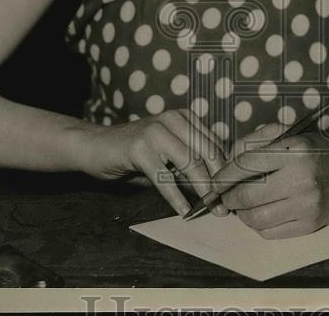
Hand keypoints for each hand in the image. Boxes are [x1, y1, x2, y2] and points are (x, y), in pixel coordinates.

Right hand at [77, 108, 228, 215]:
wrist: (95, 146)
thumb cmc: (136, 154)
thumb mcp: (168, 155)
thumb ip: (191, 163)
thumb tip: (220, 186)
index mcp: (185, 117)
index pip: (214, 144)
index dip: (225, 171)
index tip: (234, 193)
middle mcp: (173, 119)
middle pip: (206, 153)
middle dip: (218, 182)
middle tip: (225, 207)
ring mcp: (155, 131)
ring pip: (189, 163)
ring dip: (202, 190)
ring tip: (211, 210)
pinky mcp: (139, 148)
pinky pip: (163, 177)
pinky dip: (176, 197)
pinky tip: (184, 212)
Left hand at [211, 122, 328, 238]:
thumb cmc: (314, 150)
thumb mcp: (287, 135)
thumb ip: (255, 143)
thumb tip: (226, 164)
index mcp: (294, 150)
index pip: (247, 164)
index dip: (224, 176)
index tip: (214, 183)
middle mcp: (301, 178)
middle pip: (248, 195)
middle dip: (230, 198)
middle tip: (226, 196)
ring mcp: (307, 204)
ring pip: (256, 218)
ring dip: (242, 214)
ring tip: (243, 205)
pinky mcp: (311, 224)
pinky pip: (270, 232)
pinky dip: (258, 225)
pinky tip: (261, 214)